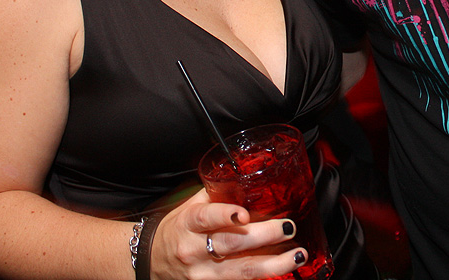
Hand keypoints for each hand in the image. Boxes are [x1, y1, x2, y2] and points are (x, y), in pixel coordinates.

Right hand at [148, 189, 308, 279]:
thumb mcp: (190, 206)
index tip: (243, 214)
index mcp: (188, 223)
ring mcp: (203, 274)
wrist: (151, 261)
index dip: (225, 215)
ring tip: (297, 254)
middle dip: (263, 236)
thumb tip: (249, 178)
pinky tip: (284, 272)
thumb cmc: (176, 230)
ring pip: (241, 271)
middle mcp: (194, 250)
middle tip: (288, 227)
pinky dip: (263, 278)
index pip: (205, 217)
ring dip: (273, 264)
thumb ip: (217, 195)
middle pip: (231, 245)